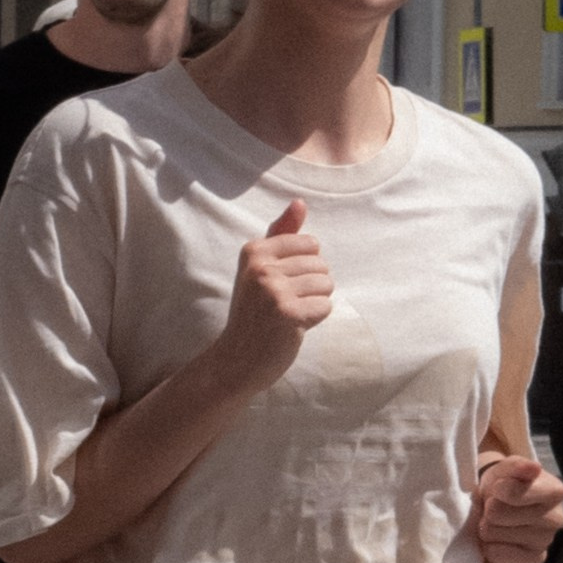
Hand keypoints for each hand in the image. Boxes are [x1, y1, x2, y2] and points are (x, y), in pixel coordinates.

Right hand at [216, 200, 332, 395]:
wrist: (236, 359)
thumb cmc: (254, 311)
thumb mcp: (260, 268)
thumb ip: (282, 234)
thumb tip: (300, 203)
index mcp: (254, 250)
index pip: (310, 243)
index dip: (305, 267)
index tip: (280, 285)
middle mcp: (261, 267)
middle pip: (321, 264)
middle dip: (312, 286)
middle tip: (284, 304)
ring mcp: (273, 291)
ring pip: (326, 284)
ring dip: (315, 302)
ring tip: (290, 314)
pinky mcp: (288, 314)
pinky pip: (326, 306)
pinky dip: (315, 319)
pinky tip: (294, 327)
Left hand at [471, 449, 562, 562]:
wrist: (502, 503)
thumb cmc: (506, 483)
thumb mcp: (506, 468)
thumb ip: (516, 466)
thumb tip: (533, 468)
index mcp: (554, 491)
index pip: (512, 493)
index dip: (497, 490)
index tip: (499, 488)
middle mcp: (556, 518)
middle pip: (497, 514)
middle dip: (489, 509)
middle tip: (495, 506)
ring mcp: (546, 540)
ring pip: (494, 534)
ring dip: (488, 527)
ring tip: (497, 521)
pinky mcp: (535, 558)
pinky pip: (499, 555)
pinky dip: (490, 547)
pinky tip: (497, 538)